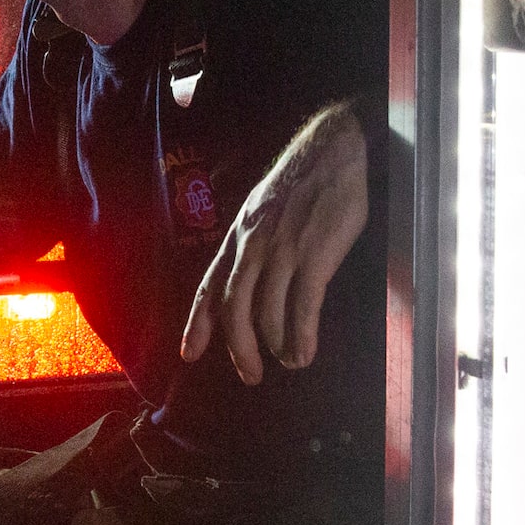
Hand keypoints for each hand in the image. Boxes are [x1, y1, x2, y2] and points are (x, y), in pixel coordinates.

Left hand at [179, 102, 368, 385]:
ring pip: (268, 313)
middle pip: (235, 309)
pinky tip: (305, 351)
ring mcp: (283, 250)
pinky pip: (303, 305)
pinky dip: (302, 335)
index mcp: (239, 236)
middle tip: (250, 374)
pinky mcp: (315, 254)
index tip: (189, 353)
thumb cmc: (301, 182)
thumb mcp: (263, 209)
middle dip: (239, 348)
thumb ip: (253, 243)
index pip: (210, 286)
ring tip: (289, 361)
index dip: (198, 323)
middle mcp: (254, 246)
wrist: (334, 150)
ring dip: (277, 346)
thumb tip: (251, 279)